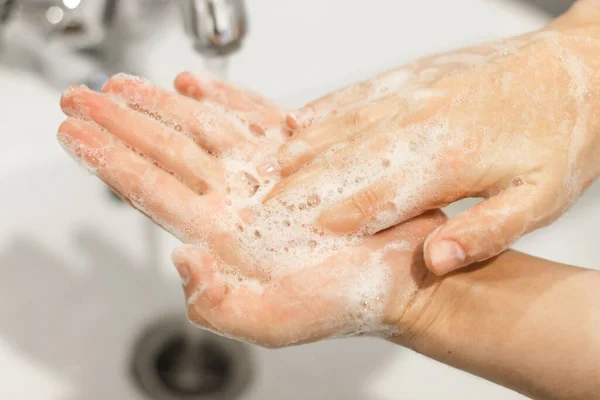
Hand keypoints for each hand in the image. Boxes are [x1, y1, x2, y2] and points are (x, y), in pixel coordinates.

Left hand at [57, 74, 444, 346]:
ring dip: (160, 106)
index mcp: (224, 237)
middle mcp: (237, 203)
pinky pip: (252, 118)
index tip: (75, 132)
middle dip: (119, 124)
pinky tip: (195, 87)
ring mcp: (265, 176)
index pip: (151, 190)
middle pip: (163, 153)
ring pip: (200, 131)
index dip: (109, 161)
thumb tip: (182, 261)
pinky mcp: (300, 156)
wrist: (404, 274)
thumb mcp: (279, 324)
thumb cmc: (350, 303)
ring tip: (125, 86)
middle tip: (81, 96)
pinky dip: (224, 99)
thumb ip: (220, 307)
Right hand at [266, 13, 599, 275]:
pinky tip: (299, 122)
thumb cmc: (564, 132)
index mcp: (449, 160)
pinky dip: (322, 112)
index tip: (299, 237)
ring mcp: (411, 94)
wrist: (579, 64)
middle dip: (300, 188)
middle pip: (345, 163)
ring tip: (264, 172)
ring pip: (340, 127)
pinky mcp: (410, 75)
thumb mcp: (540, 198)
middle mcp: (420, 123)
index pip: (376, 198)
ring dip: (300, 152)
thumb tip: (436, 259)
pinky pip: (354, 95)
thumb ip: (485, 232)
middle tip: (262, 208)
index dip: (335, 221)